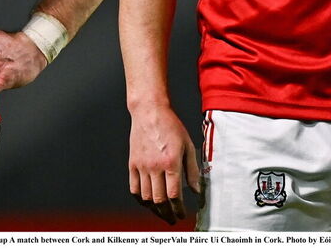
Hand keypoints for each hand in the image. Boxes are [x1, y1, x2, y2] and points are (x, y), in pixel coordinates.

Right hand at [128, 105, 200, 224]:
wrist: (149, 112)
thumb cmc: (171, 126)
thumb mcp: (188, 145)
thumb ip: (193, 170)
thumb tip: (197, 190)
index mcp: (170, 162)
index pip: (174, 195)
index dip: (179, 209)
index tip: (182, 214)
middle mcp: (154, 166)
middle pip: (159, 200)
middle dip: (167, 214)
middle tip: (173, 219)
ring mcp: (141, 166)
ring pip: (146, 197)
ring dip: (155, 209)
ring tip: (162, 213)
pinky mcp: (132, 164)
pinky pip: (134, 188)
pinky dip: (141, 199)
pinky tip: (148, 202)